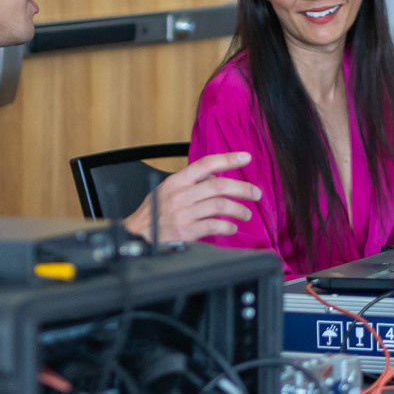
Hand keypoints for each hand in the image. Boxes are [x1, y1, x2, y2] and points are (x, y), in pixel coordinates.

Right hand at [123, 152, 261, 242]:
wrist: (137, 236)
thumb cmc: (153, 213)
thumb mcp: (166, 190)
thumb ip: (190, 183)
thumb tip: (216, 178)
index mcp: (176, 181)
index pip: (206, 164)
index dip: (228, 159)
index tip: (246, 157)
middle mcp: (180, 195)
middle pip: (219, 185)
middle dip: (243, 188)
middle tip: (256, 194)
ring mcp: (183, 213)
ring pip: (220, 206)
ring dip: (238, 209)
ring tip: (246, 214)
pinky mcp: (185, 232)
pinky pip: (214, 226)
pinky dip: (227, 226)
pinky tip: (231, 228)